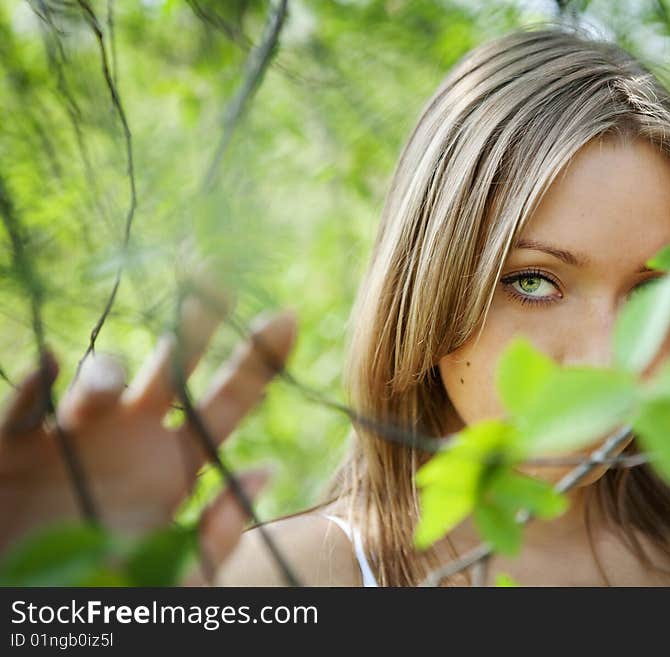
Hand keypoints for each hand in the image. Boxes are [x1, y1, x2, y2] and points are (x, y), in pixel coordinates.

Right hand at [0, 282, 296, 579]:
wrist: (32, 611)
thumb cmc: (110, 596)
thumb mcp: (177, 579)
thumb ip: (218, 533)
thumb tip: (262, 470)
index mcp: (177, 463)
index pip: (228, 401)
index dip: (259, 359)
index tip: (289, 313)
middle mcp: (131, 437)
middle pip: (172, 367)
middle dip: (196, 322)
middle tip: (214, 274)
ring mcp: (74, 435)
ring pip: (100, 377)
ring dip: (106, 372)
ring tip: (102, 390)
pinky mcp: (12, 447)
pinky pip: (22, 408)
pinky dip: (33, 385)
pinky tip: (48, 366)